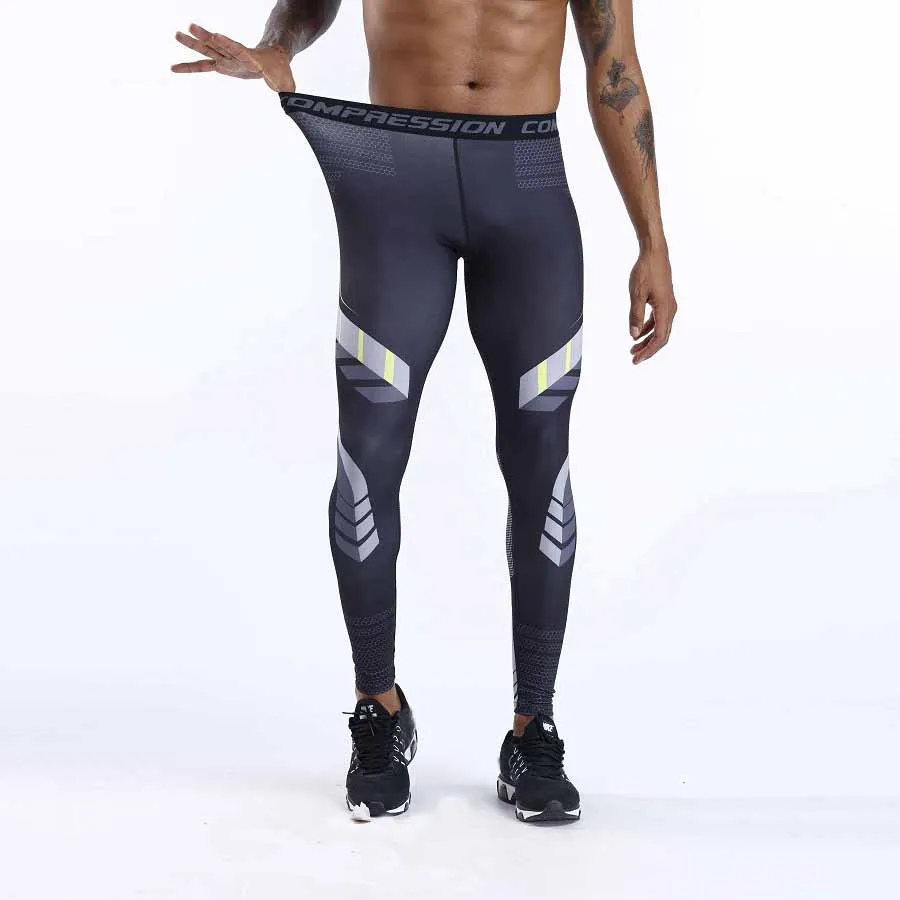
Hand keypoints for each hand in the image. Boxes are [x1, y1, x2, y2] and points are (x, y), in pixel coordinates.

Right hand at [171, 23, 295, 91]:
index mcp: (249, 57)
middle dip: (204, 37)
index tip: (218, 35)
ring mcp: (227, 59)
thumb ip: (289, 91)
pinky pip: (203, 66)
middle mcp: (235, 56)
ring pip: (207, 49)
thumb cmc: (279, 70)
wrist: (274, 60)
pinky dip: (189, 67)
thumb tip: (297, 104)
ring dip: (192, 43)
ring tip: (176, 34)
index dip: (229, 44)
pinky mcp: (222, 66)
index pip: (237, 49)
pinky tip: (174, 68)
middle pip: (217, 44)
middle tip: (189, 26)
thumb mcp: (286, 81)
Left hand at [628, 246, 676, 364]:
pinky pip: (658, 321)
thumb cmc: (645, 271)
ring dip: (647, 340)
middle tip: (634, 358)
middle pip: (661, 337)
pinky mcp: (664, 301)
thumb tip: (634, 335)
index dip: (648, 351)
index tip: (636, 359)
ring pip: (660, 329)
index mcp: (665, 310)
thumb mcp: (636, 294)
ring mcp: (668, 306)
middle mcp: (670, 310)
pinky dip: (649, 329)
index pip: (659, 338)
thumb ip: (635, 316)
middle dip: (648, 349)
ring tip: (634, 349)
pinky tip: (639, 333)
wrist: (654, 253)